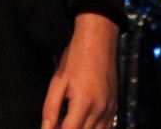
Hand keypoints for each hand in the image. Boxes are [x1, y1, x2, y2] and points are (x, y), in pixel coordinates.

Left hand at [42, 12, 118, 128]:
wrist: (98, 41)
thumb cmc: (75, 58)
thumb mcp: (58, 81)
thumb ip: (51, 108)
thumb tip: (46, 128)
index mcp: (84, 102)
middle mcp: (100, 110)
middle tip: (56, 123)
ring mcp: (110, 110)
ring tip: (66, 122)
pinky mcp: (114, 108)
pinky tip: (81, 123)